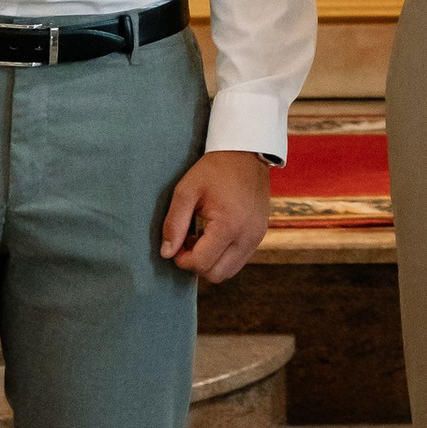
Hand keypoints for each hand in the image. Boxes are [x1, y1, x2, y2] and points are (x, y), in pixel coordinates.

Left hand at [159, 149, 273, 281]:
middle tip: (188, 241)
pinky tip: (215, 235)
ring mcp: (257, 237)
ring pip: (229, 271)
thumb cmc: (214, 169)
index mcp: (229, 225)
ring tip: (202, 238)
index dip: (182, 259)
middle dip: (197, 264)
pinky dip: (224, 256)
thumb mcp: (186, 191)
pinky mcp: (260, 235)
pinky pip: (239, 260)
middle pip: (216, 274)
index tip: (177, 242)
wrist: (247, 153)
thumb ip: (174, 223)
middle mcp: (247, 236)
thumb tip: (166, 253)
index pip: (201, 264)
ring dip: (211, 262)